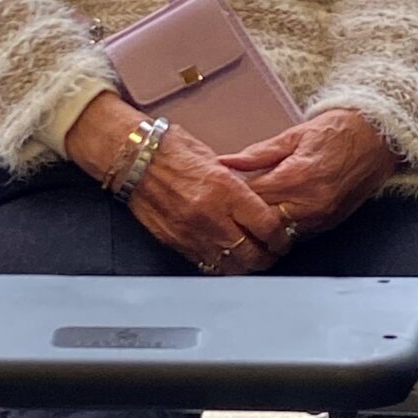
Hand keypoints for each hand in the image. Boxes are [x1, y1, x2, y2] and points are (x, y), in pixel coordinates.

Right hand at [65, 92, 289, 272]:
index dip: (281, 237)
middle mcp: (210, 215)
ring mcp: (191, 232)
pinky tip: (226, 257)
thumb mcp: (215, 161)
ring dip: (245, 266)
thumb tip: (260, 205)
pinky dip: (221, 265)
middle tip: (272, 251)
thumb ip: (239, 187)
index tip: (283, 238)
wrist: (133, 158)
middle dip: (268, 257)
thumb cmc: (172, 151)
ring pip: (231, 267)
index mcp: (225, 189)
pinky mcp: (176, 242)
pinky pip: (206, 265)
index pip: (267, 226)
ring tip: (251, 258)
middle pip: (253, 254)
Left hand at [226, 108, 398, 243]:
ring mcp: (320, 218)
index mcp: (296, 177)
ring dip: (261, 225)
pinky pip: (295, 235)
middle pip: (261, 220)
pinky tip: (272, 217)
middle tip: (228, 205)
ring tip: (248, 213)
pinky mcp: (328, 225)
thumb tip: (226, 162)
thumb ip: (257, 154)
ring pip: (277, 233)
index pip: (252, 197)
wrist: (376, 140)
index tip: (221, 191)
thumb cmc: (336, 133)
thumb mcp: (293, 136)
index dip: (233, 196)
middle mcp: (309, 203)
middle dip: (244, 214)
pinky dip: (281, 228)